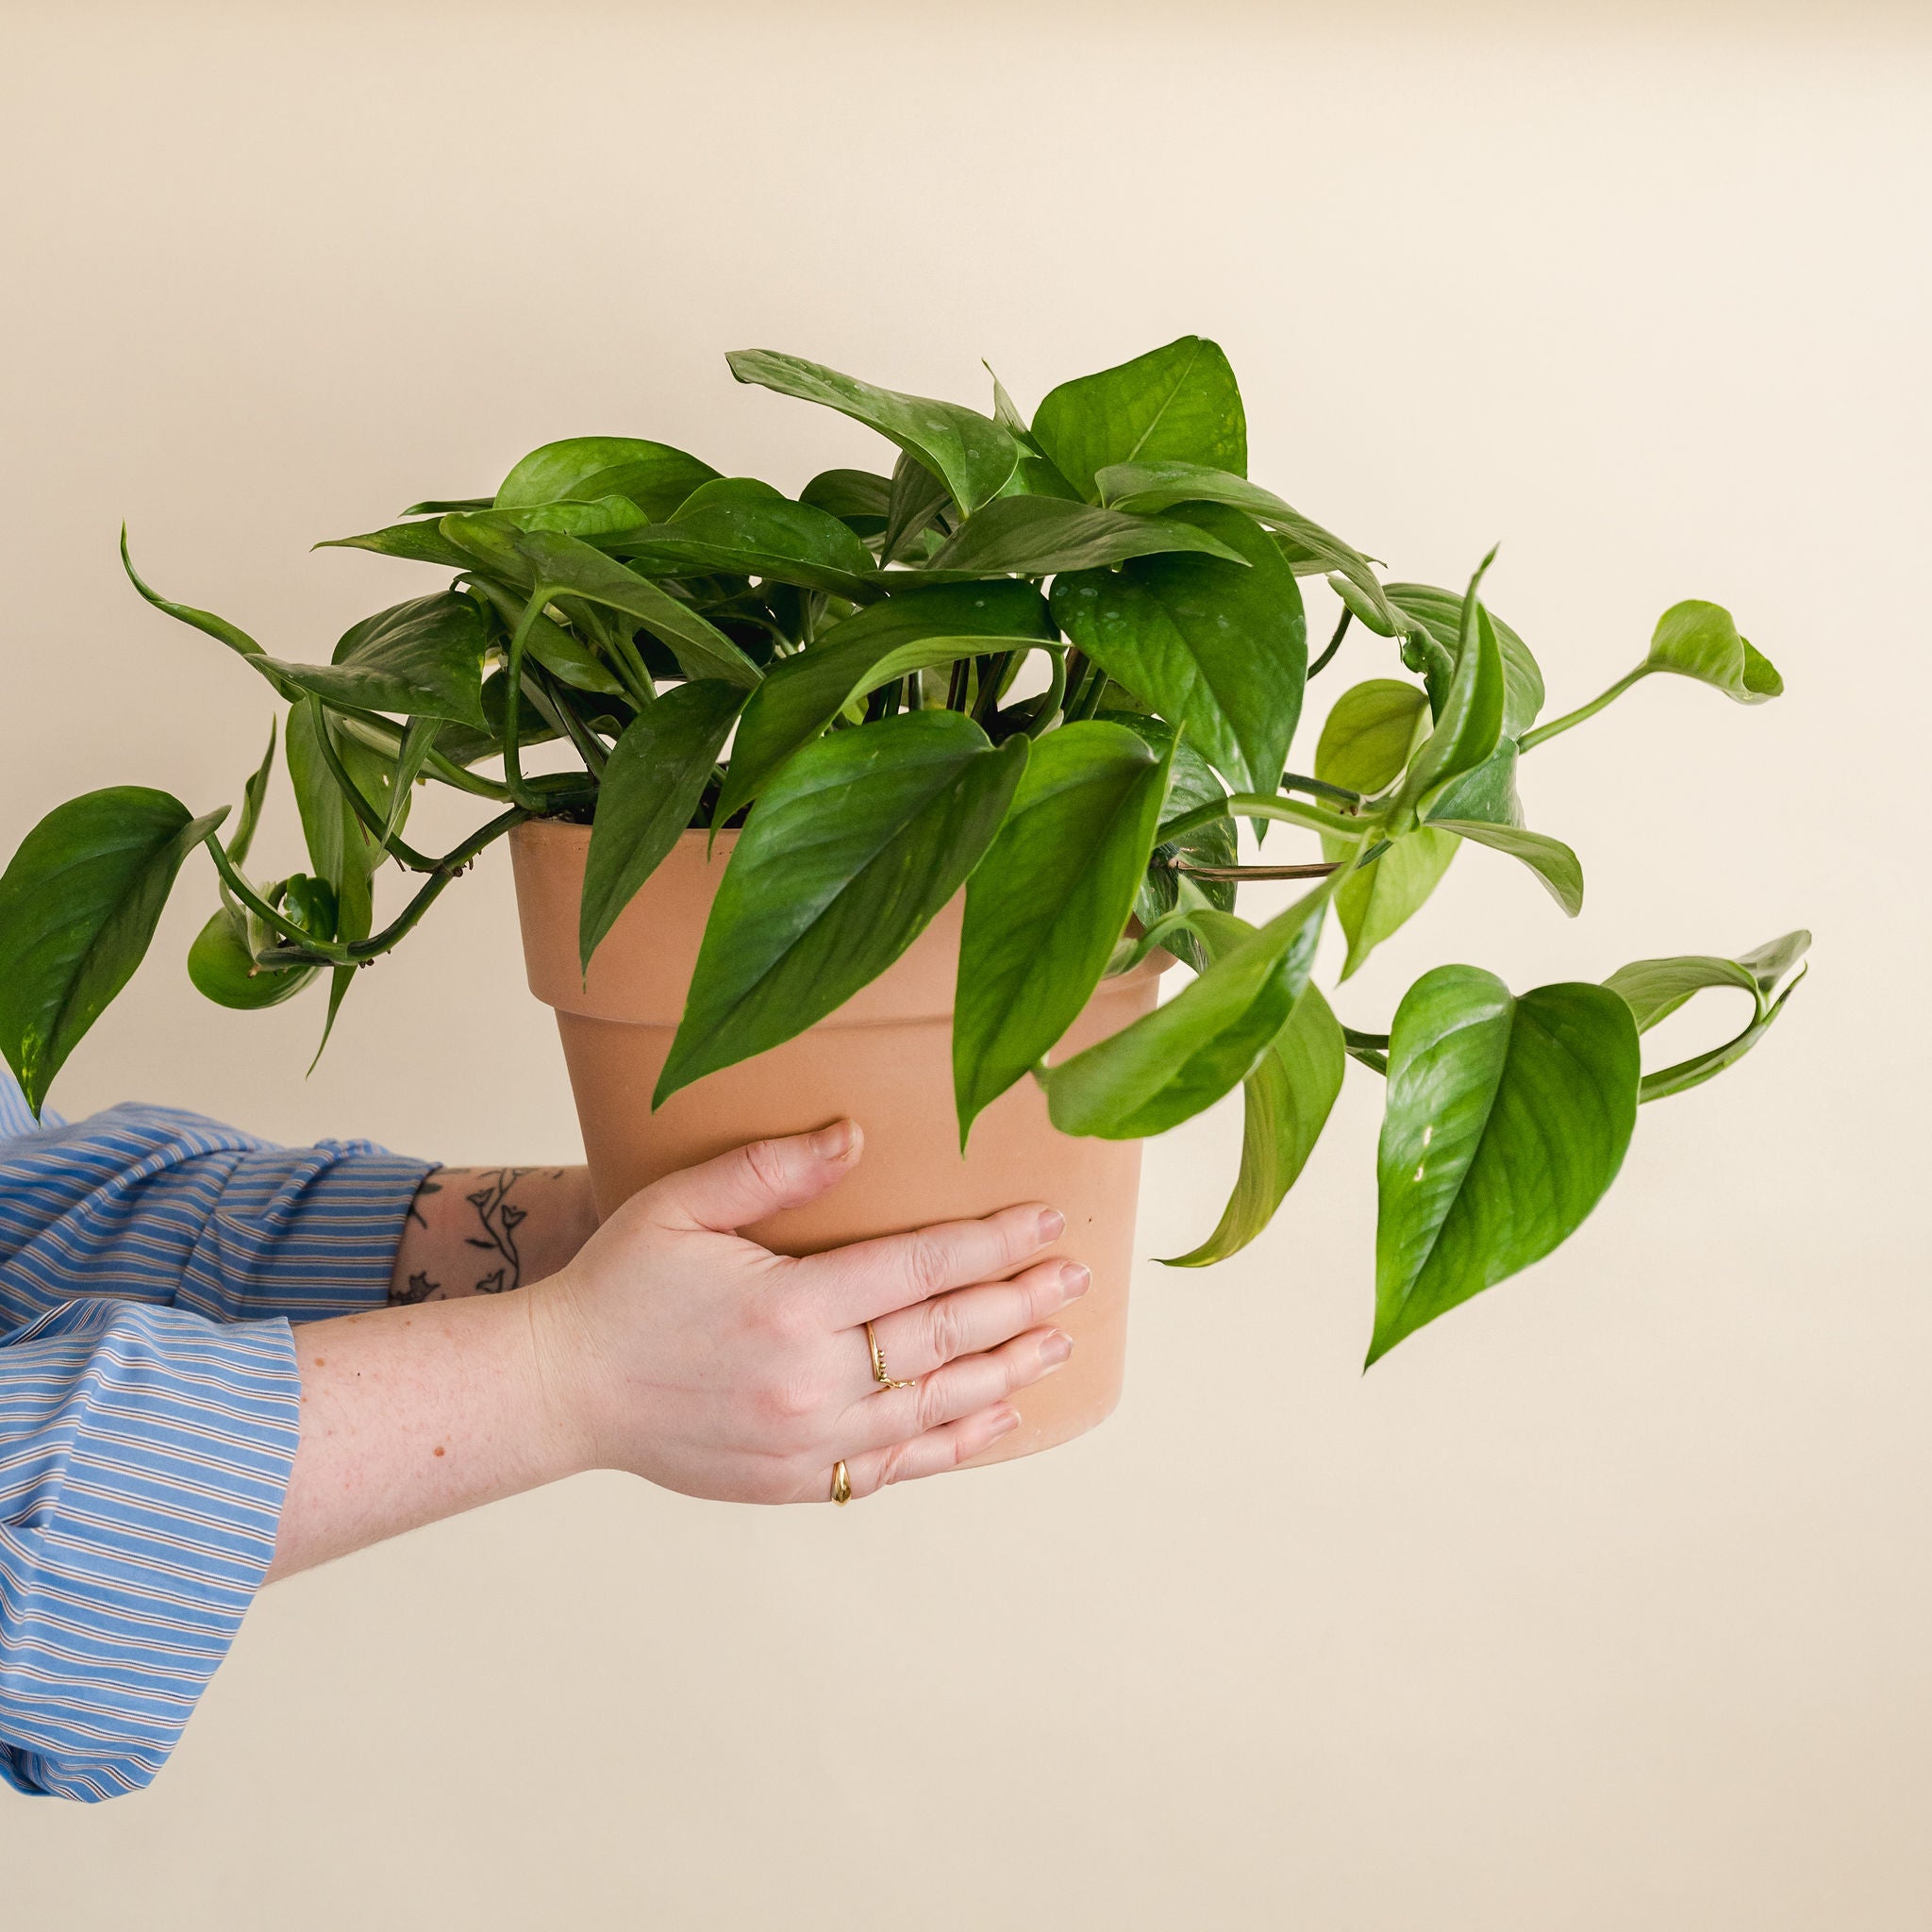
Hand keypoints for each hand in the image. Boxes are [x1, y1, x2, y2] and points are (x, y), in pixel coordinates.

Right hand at [534, 1119, 1087, 1502]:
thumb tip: (855, 1135)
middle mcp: (809, 1382)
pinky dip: (953, 1443)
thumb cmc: (619, 1287)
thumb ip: (770, 1170)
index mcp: (787, 1307)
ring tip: (1056, 1346)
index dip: (990, 1244)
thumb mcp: (680, 1206)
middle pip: (943, 1339)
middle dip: (1018, 1305)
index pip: (919, 1269)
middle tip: (1074, 1281)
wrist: (562, 1391)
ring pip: (933, 1409)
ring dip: (1003, 1375)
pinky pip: (896, 1466)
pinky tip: (993, 1418)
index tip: (1045, 1223)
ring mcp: (806, 1443)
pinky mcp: (795, 1482)